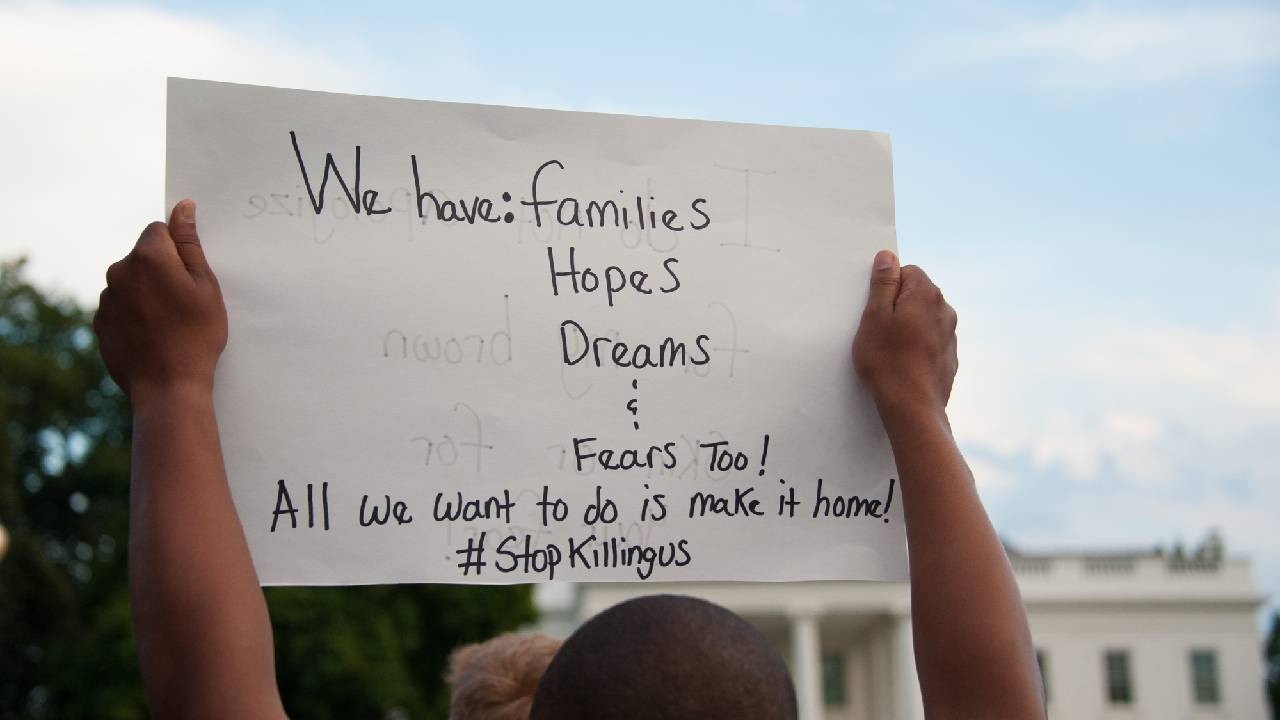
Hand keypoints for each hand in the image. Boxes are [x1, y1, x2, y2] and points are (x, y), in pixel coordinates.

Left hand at [94, 200, 226, 404]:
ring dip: (146, 293)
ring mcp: (106, 298)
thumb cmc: (196, 336)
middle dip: (161, 270)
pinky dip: (134, 314)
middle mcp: (119, 271)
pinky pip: (119, 306)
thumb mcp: (206, 286)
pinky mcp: (99, 321)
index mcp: (148, 256)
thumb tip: (183, 208)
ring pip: (130, 282)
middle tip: (185, 303)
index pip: (159, 230)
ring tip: (169, 323)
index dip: (178, 250)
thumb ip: (190, 244)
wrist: (167, 386)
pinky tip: (153, 335)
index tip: (191, 276)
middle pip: (143, 256)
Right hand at [853, 250, 957, 421]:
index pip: (907, 272)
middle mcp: (945, 310)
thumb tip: (888, 256)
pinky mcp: (949, 356)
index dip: (887, 288)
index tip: (875, 309)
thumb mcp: (875, 316)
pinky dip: (917, 345)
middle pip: (917, 294)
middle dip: (898, 306)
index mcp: (926, 294)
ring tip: (890, 349)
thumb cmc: (887, 361)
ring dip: (908, 326)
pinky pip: (930, 340)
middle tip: (878, 329)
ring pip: (924, 318)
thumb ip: (883, 283)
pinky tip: (903, 362)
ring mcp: (950, 334)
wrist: (912, 407)